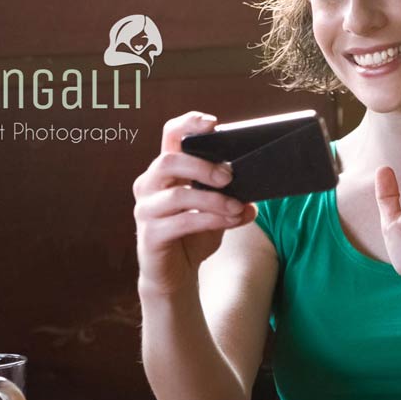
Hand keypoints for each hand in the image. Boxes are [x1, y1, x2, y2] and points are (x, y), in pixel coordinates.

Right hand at [133, 112, 254, 294]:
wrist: (174, 275)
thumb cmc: (193, 235)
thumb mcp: (217, 212)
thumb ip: (233, 199)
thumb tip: (254, 199)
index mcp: (165, 171)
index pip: (170, 136)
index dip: (188, 124)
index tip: (213, 124)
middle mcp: (148, 185)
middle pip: (169, 161)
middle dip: (202, 166)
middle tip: (230, 176)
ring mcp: (145, 210)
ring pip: (178, 195)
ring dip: (213, 199)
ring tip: (236, 206)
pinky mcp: (150, 235)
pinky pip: (182, 222)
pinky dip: (210, 220)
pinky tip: (229, 221)